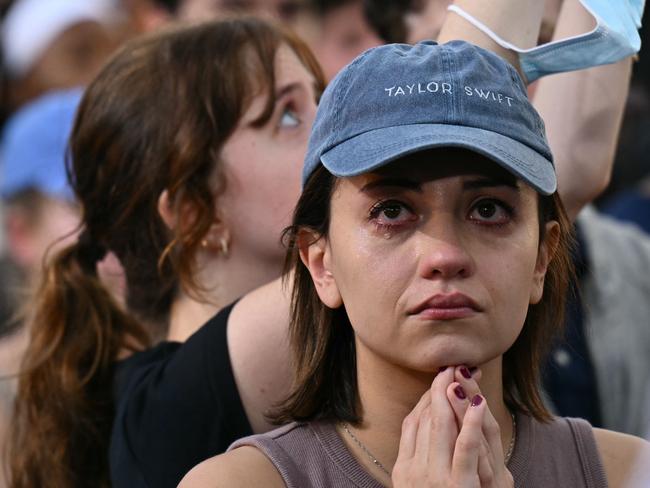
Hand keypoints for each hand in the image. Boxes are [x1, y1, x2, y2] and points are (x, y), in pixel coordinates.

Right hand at [392, 366, 513, 486]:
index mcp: (403, 469)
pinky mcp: (459, 485)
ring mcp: (436, 478)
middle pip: (427, 419)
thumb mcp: (420, 485)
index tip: (442, 378)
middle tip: (453, 366)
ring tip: (464, 374)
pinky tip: (480, 402)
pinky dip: (471, 422)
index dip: (428, 397)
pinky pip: (465, 448)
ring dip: (454, 397)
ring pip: (442, 426)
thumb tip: (427, 423)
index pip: (413, 422)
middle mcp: (414, 471)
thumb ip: (421, 459)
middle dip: (441, 388)